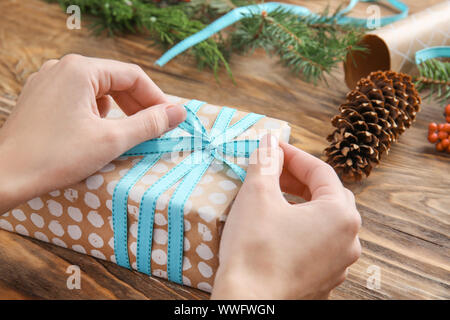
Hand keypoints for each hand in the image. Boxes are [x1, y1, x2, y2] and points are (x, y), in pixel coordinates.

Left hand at [0, 54, 185, 212]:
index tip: (171, 120)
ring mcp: (47, 81)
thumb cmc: (57, 156)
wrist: (5, 177)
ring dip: (119, 109)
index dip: (157, 98)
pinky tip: (97, 132)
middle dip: (138, 104)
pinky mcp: (39, 98)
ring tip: (129, 132)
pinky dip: (96, 113)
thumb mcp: (112, 140)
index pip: (133, 76)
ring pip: (97, 90)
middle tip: (155, 127)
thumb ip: (149, 124)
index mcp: (80, 69)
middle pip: (114, 80)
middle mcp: (62, 67)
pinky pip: (78, 98)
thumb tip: (179, 112)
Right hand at [211, 135, 360, 298]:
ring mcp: (338, 264)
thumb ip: (267, 161)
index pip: (321, 171)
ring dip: (302, 204)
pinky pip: (318, 244)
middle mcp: (348, 240)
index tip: (272, 147)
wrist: (248, 304)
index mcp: (340, 215)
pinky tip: (278, 229)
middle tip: (274, 171)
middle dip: (300, 179)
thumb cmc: (255, 249)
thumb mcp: (257, 195)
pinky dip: (301, 229)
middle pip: (328, 196)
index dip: (294, 155)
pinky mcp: (323, 280)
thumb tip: (269, 141)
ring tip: (275, 198)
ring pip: (324, 222)